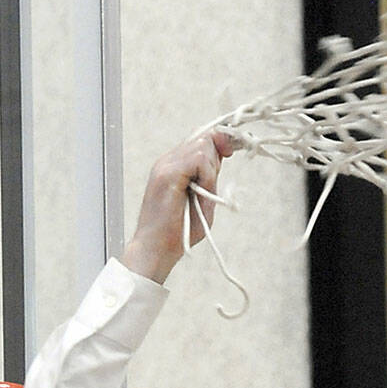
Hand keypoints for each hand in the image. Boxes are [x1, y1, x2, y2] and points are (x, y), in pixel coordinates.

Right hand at [121, 131, 236, 285]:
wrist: (156, 251)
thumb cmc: (178, 232)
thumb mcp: (203, 199)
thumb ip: (211, 177)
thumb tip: (223, 155)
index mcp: (175, 165)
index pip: (201, 138)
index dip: (220, 142)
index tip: (230, 153)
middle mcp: (169, 160)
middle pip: (204, 136)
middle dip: (217, 157)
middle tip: (210, 186)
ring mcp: (166, 164)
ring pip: (203, 143)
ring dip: (211, 170)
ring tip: (202, 194)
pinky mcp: (167, 173)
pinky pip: (198, 158)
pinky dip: (207, 176)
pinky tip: (200, 193)